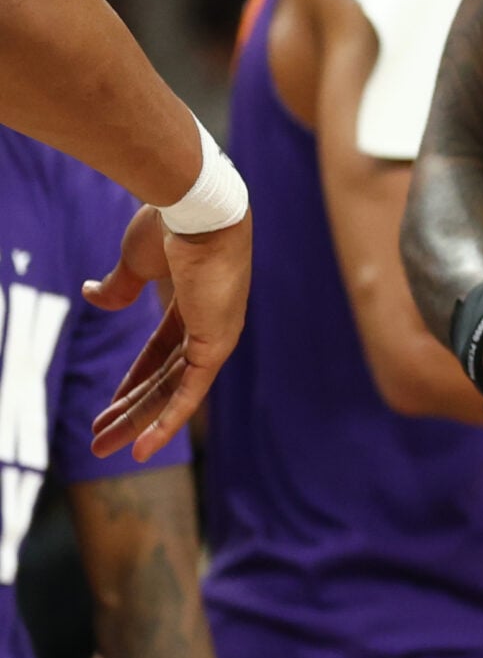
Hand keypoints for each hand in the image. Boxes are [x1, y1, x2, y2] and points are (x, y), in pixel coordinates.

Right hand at [88, 205, 250, 460]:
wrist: (194, 209)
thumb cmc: (170, 226)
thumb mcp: (136, 263)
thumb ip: (119, 286)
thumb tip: (91, 295)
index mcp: (193, 305)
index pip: (161, 355)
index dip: (132, 382)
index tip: (107, 407)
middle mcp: (210, 324)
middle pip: (164, 379)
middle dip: (130, 411)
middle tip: (99, 439)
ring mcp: (216, 335)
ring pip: (173, 392)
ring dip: (138, 422)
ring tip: (103, 449)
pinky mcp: (216, 344)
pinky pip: (190, 392)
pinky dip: (169, 420)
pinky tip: (144, 447)